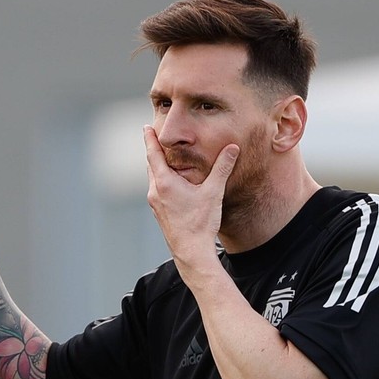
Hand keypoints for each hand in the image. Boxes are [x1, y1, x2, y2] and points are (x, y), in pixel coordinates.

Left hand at [143, 125, 238, 269]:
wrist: (191, 252)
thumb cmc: (200, 223)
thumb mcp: (213, 192)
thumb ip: (222, 168)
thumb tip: (232, 148)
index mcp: (165, 183)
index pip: (153, 154)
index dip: (150, 139)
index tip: (146, 127)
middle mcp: (155, 192)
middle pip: (151, 165)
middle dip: (153, 150)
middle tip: (154, 137)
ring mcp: (155, 204)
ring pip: (153, 178)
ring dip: (158, 166)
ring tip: (163, 158)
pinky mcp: (159, 213)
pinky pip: (157, 190)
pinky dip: (161, 180)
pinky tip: (171, 183)